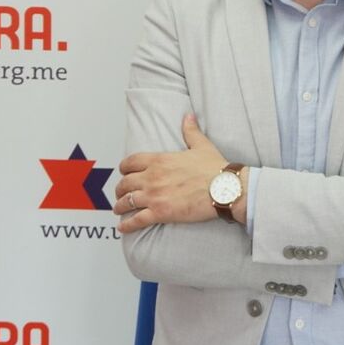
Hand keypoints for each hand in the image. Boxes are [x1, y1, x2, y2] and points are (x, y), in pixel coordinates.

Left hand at [115, 114, 231, 233]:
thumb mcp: (201, 145)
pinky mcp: (160, 212)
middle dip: (120, 189)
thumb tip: (188, 116)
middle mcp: (153, 177)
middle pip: (125, 183)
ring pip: (127, 201)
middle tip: (120, 193)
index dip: (124, 168)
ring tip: (119, 210)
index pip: (131, 162)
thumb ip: (190, 131)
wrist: (224, 189)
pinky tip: (123, 228)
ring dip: (120, 206)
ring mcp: (154, 196)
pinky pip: (136, 220)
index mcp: (160, 160)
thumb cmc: (215, 169)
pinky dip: (127, 225)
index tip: (124, 172)